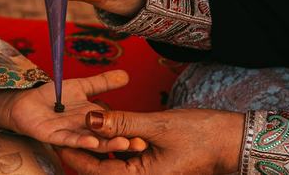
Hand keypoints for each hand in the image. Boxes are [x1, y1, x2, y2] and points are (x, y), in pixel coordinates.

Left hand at [0, 70, 146, 152]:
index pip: (114, 128)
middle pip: (106, 139)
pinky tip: (92, 142)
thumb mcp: (82, 86)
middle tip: (141, 143)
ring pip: (91, 142)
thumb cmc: (53, 97)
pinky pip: (68, 140)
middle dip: (123, 141)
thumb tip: (126, 75)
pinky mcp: (52, 136)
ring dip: (106, 144)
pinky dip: (80, 141)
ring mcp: (69, 135)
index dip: (129, 131)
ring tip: (123, 144)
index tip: (147, 134)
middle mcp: (84, 131)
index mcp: (93, 121)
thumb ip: (103, 83)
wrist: (25, 102)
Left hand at [59, 109, 244, 174]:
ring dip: (99, 147)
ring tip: (80, 127)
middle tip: (62, 133)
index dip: (75, 157)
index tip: (56, 141)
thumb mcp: (158, 125)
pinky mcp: (153, 164)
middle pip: (102, 170)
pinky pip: (127, 157)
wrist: (231, 140)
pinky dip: (116, 144)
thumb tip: (90, 119)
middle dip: (83, 153)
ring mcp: (148, 173)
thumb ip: (123, 123)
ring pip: (114, 163)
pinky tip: (107, 127)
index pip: (97, 172)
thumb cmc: (201, 134)